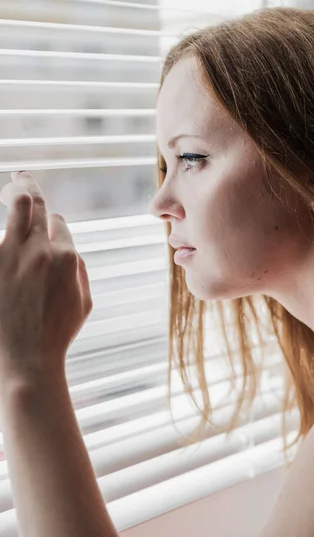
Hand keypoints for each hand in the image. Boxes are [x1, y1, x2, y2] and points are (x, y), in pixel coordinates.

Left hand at [0, 171, 92, 381]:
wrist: (24, 360)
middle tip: (23, 177)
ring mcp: (11, 255)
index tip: (48, 221)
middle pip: (35, 206)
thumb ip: (80, 271)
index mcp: (67, 257)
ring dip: (16, 195)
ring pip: (14, 211)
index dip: (54, 222)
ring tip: (15, 185)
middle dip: (30, 187)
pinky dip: (2, 235)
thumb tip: (72, 251)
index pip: (59, 223)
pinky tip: (2, 230)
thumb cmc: (56, 335)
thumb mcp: (84, 303)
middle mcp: (39, 250)